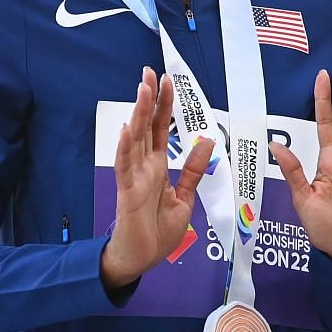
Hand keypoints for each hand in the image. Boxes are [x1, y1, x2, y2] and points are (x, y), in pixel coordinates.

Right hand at [101, 68, 212, 289]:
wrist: (141, 258)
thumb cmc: (158, 230)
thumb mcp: (185, 196)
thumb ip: (192, 170)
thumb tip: (207, 142)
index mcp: (158, 166)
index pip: (161, 128)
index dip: (164, 104)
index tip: (166, 81)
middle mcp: (144, 167)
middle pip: (147, 126)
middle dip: (149, 99)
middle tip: (150, 72)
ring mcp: (134, 178)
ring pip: (135, 139)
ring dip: (138, 114)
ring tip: (141, 90)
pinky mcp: (128, 193)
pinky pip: (125, 167)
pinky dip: (125, 148)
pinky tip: (127, 129)